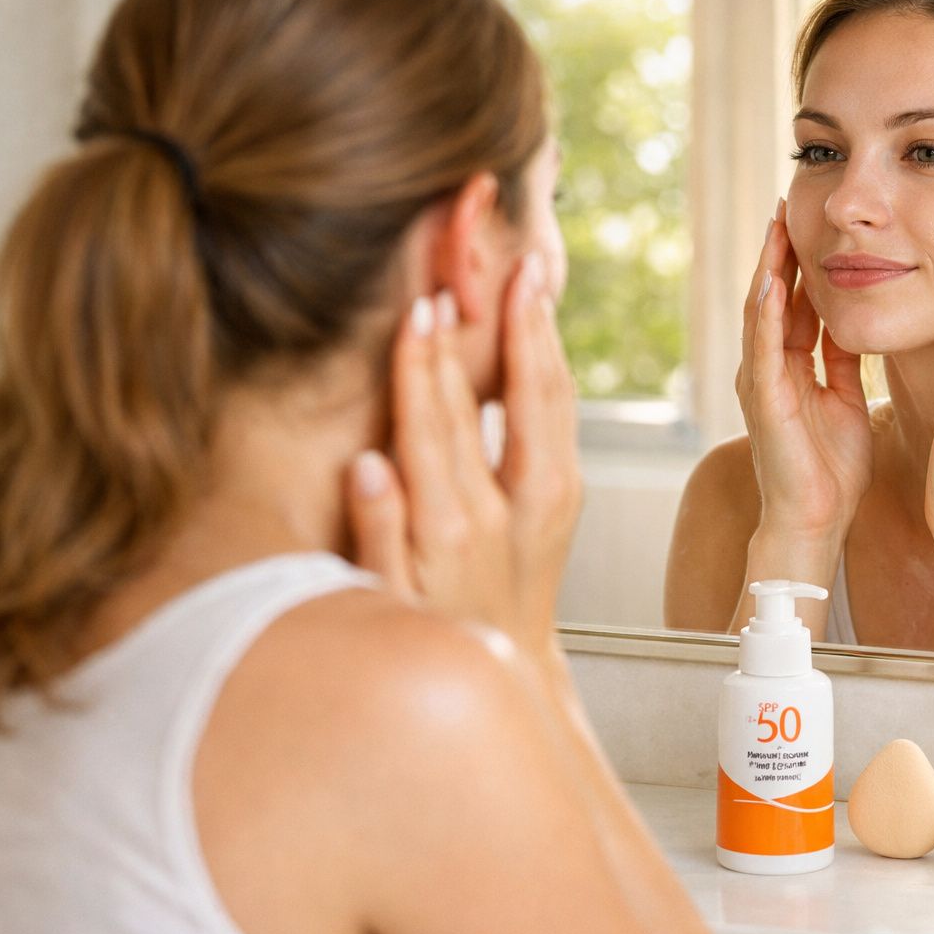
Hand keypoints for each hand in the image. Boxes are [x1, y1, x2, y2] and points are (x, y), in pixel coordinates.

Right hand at [346, 255, 582, 654]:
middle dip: (484, 332)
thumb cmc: (430, 627)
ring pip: (546, 399)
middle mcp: (510, 508)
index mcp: (452, 528)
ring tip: (529, 277)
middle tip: (477, 270)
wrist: (510, 663)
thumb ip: (374, 531)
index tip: (419, 310)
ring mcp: (549, 499)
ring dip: (536, 335)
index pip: (432, 427)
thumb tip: (367, 465)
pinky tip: (544, 323)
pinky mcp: (567, 491)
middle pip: (495, 402)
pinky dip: (553, 362)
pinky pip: (562, 413)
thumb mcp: (384, 597)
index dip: (425, 365)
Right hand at [737, 199, 873, 543]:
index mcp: (791, 367)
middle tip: (788, 199)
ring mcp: (761, 382)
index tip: (812, 218)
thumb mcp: (845, 399)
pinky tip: (771, 280)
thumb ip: (842, 361)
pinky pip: (762, 348)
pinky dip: (764, 313)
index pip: (794, 301)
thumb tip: (852, 321)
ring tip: (776, 223)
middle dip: (779, 249)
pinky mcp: (763, 401)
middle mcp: (768, 368)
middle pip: (772, 296)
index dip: (801, 260)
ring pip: (761, 312)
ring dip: (767, 267)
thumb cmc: (831, 470)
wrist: (815, 522)